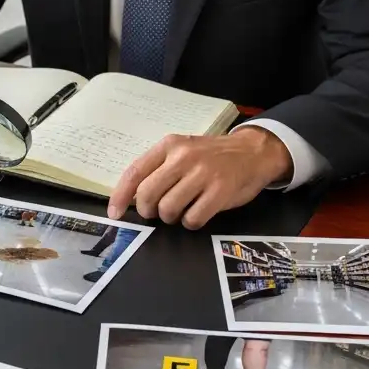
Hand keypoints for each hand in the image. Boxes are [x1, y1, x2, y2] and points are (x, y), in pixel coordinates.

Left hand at [106, 127, 292, 229]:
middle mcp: (183, 157)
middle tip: (158, 212)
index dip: (121, 196)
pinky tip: (198, 214)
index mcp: (169, 145)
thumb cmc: (212, 156)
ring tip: (182, 210)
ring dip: (171, 217)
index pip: (135, 173)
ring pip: (168, 209)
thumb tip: (132, 198)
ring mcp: (203, 173)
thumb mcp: (182, 152)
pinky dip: (191, 223)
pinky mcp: (220, 191)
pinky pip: (193, 219)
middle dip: (149, 211)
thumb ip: (159, 169)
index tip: (115, 214)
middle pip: (148, 195)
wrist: (252, 152)